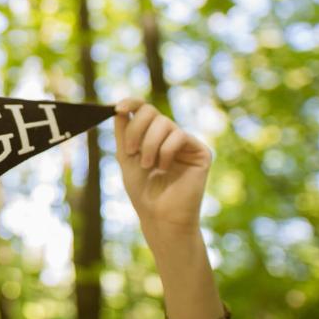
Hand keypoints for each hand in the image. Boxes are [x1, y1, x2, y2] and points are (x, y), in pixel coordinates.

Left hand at [113, 98, 211, 240]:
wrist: (159, 215)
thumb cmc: (142, 190)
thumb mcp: (126, 157)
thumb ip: (123, 133)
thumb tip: (119, 109)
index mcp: (152, 135)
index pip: (143, 109)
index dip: (131, 103)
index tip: (118, 108)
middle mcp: (169, 135)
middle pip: (151, 112)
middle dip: (136, 129)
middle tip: (131, 151)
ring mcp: (185, 143)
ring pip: (164, 123)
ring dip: (149, 145)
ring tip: (148, 166)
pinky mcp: (200, 151)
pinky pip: (179, 136)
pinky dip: (165, 151)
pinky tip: (164, 167)